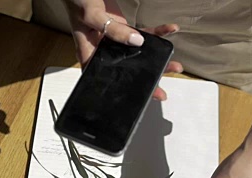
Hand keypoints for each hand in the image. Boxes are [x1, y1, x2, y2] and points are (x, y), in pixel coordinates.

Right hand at [62, 0, 182, 100]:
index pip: (109, 77)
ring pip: (140, 53)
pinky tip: (169, 30)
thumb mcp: (92, 17)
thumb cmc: (77, 2)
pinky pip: (143, 33)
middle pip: (129, 68)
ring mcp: (116, 41)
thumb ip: (112, 30)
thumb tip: (136, 40)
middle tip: (163, 87)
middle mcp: (105, 52)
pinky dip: (157, 33)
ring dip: (158, 57)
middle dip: (148, 76)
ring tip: (174, 65)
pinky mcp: (123, 29)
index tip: (144, 95)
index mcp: (91, 55)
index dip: (126, 87)